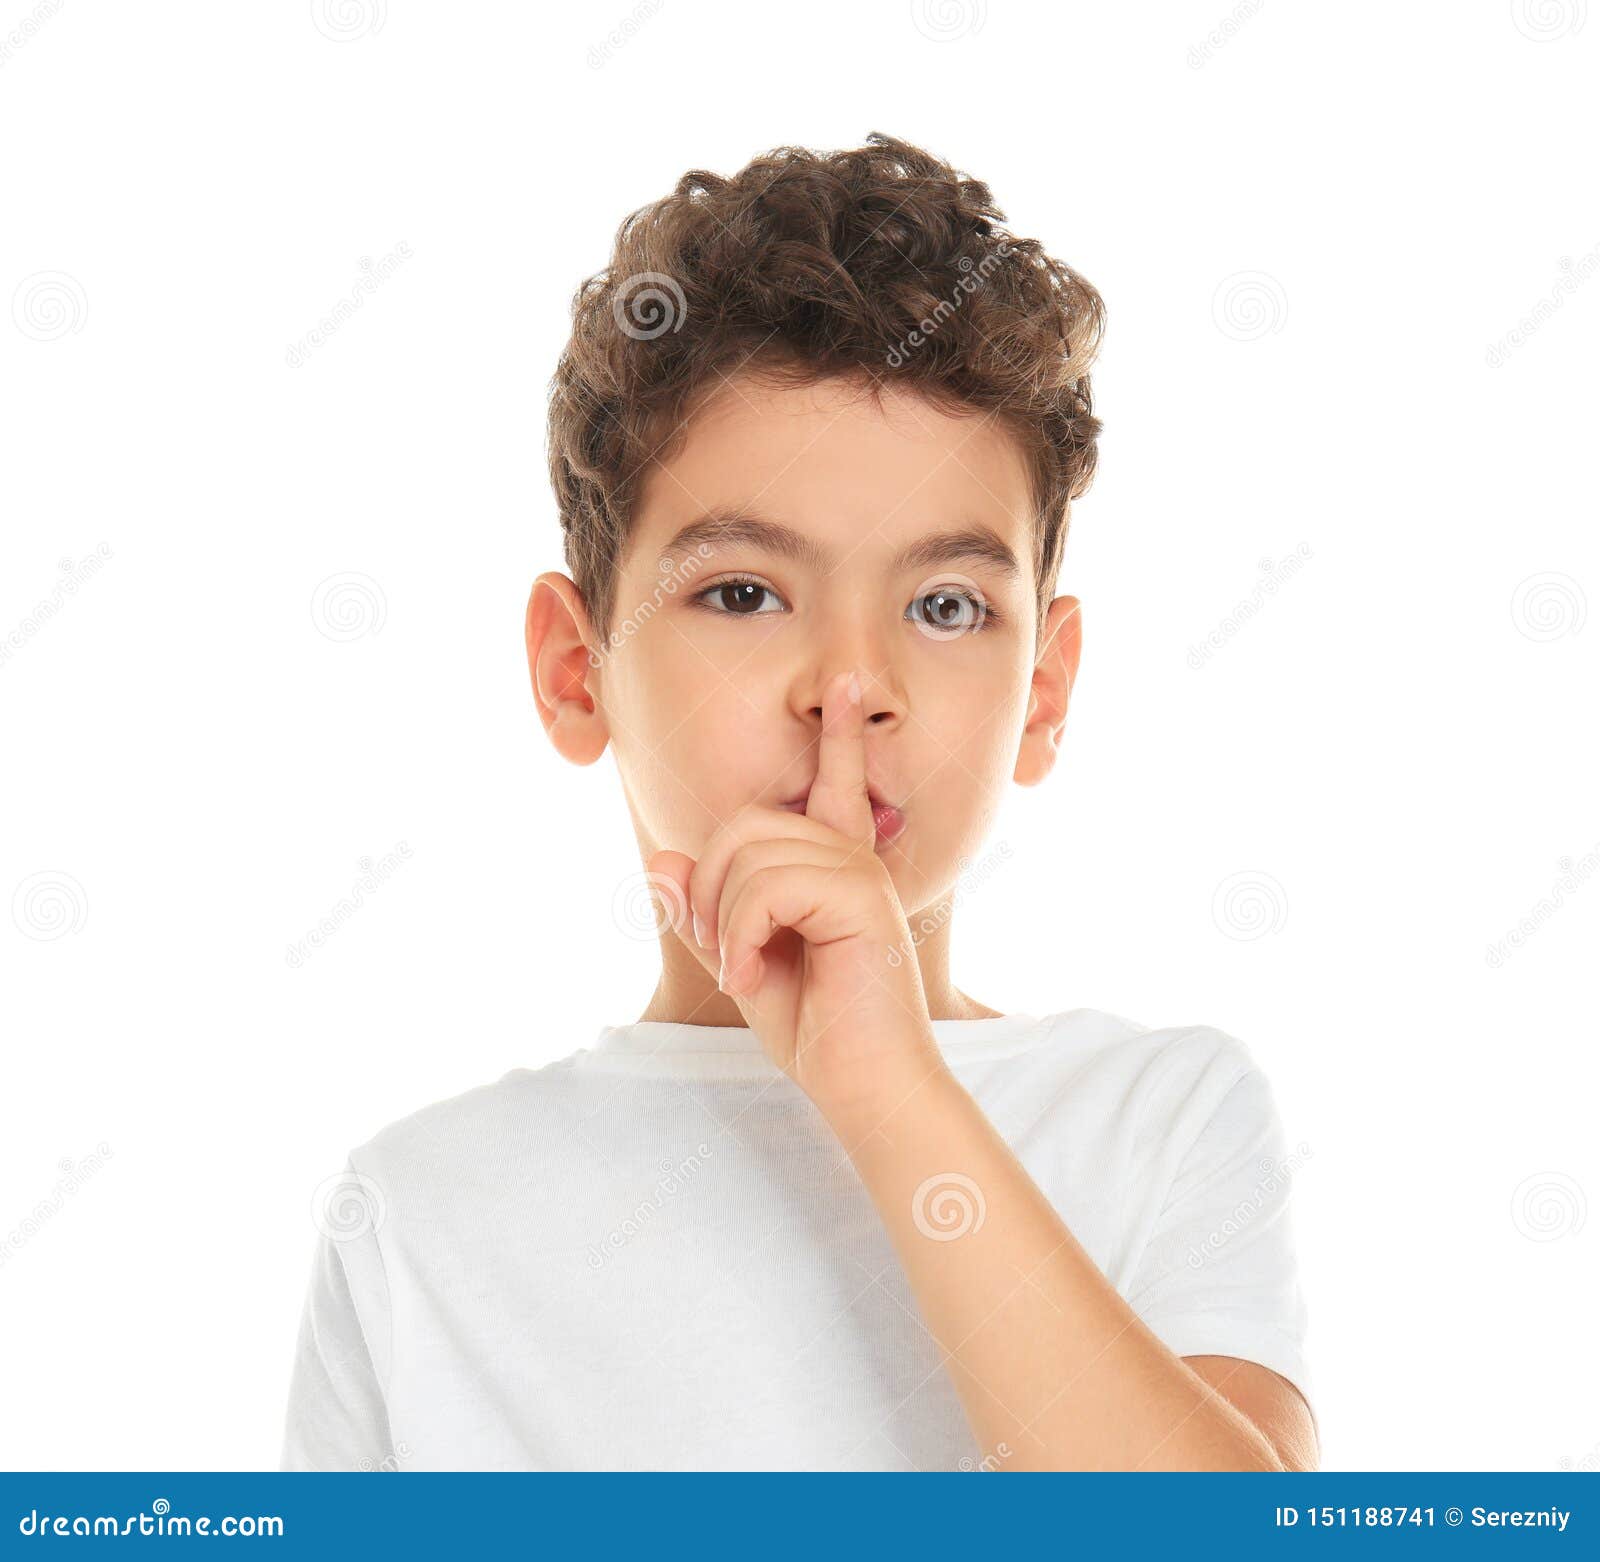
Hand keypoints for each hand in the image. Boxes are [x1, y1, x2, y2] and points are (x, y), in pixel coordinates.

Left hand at [647, 669, 943, 1110]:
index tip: (844, 685)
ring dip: (727, 923)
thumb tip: (662, 860)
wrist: (865, 1086)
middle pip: (745, 825)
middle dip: (712, 890)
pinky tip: (756, 976)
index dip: (839, 737)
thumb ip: (703, 912)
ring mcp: (860, 871)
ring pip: (748, 857)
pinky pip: (765, 887)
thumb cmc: (817, 1030)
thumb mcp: (743, 962)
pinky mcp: (861, 896)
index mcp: (835, 866)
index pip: (835, 785)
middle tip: (732, 953)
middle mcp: (852, 857)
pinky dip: (742, 936)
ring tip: (749, 972)